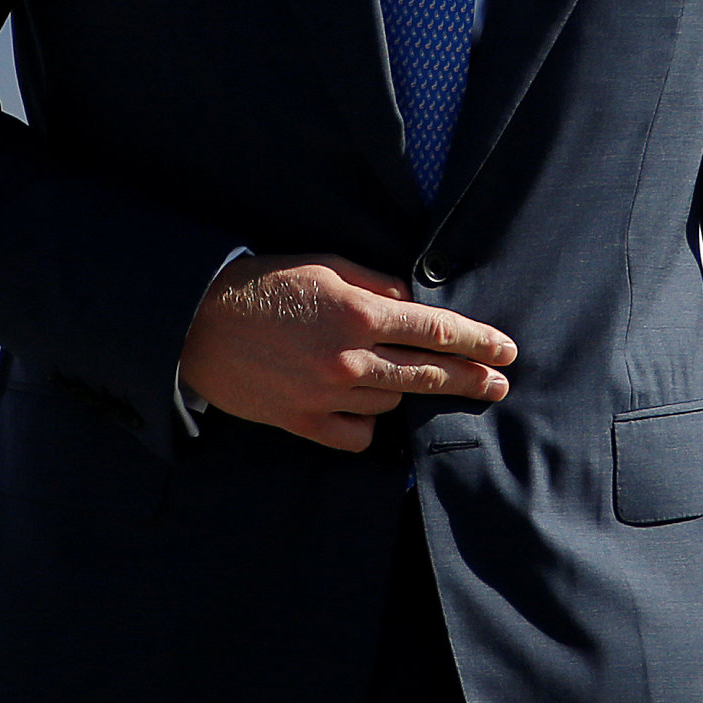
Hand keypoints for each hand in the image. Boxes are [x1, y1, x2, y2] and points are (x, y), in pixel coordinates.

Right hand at [177, 255, 513, 451]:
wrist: (197, 323)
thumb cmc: (264, 285)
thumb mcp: (326, 267)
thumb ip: (377, 286)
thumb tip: (414, 303)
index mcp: (359, 314)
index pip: (436, 330)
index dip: (477, 341)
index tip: (505, 350)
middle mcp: (349, 358)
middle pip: (426, 373)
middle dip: (469, 378)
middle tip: (498, 384)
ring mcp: (326, 394)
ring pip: (391, 401)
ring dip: (404, 388)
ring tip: (407, 378)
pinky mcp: (301, 421)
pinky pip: (355, 434)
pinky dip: (366, 423)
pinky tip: (367, 410)